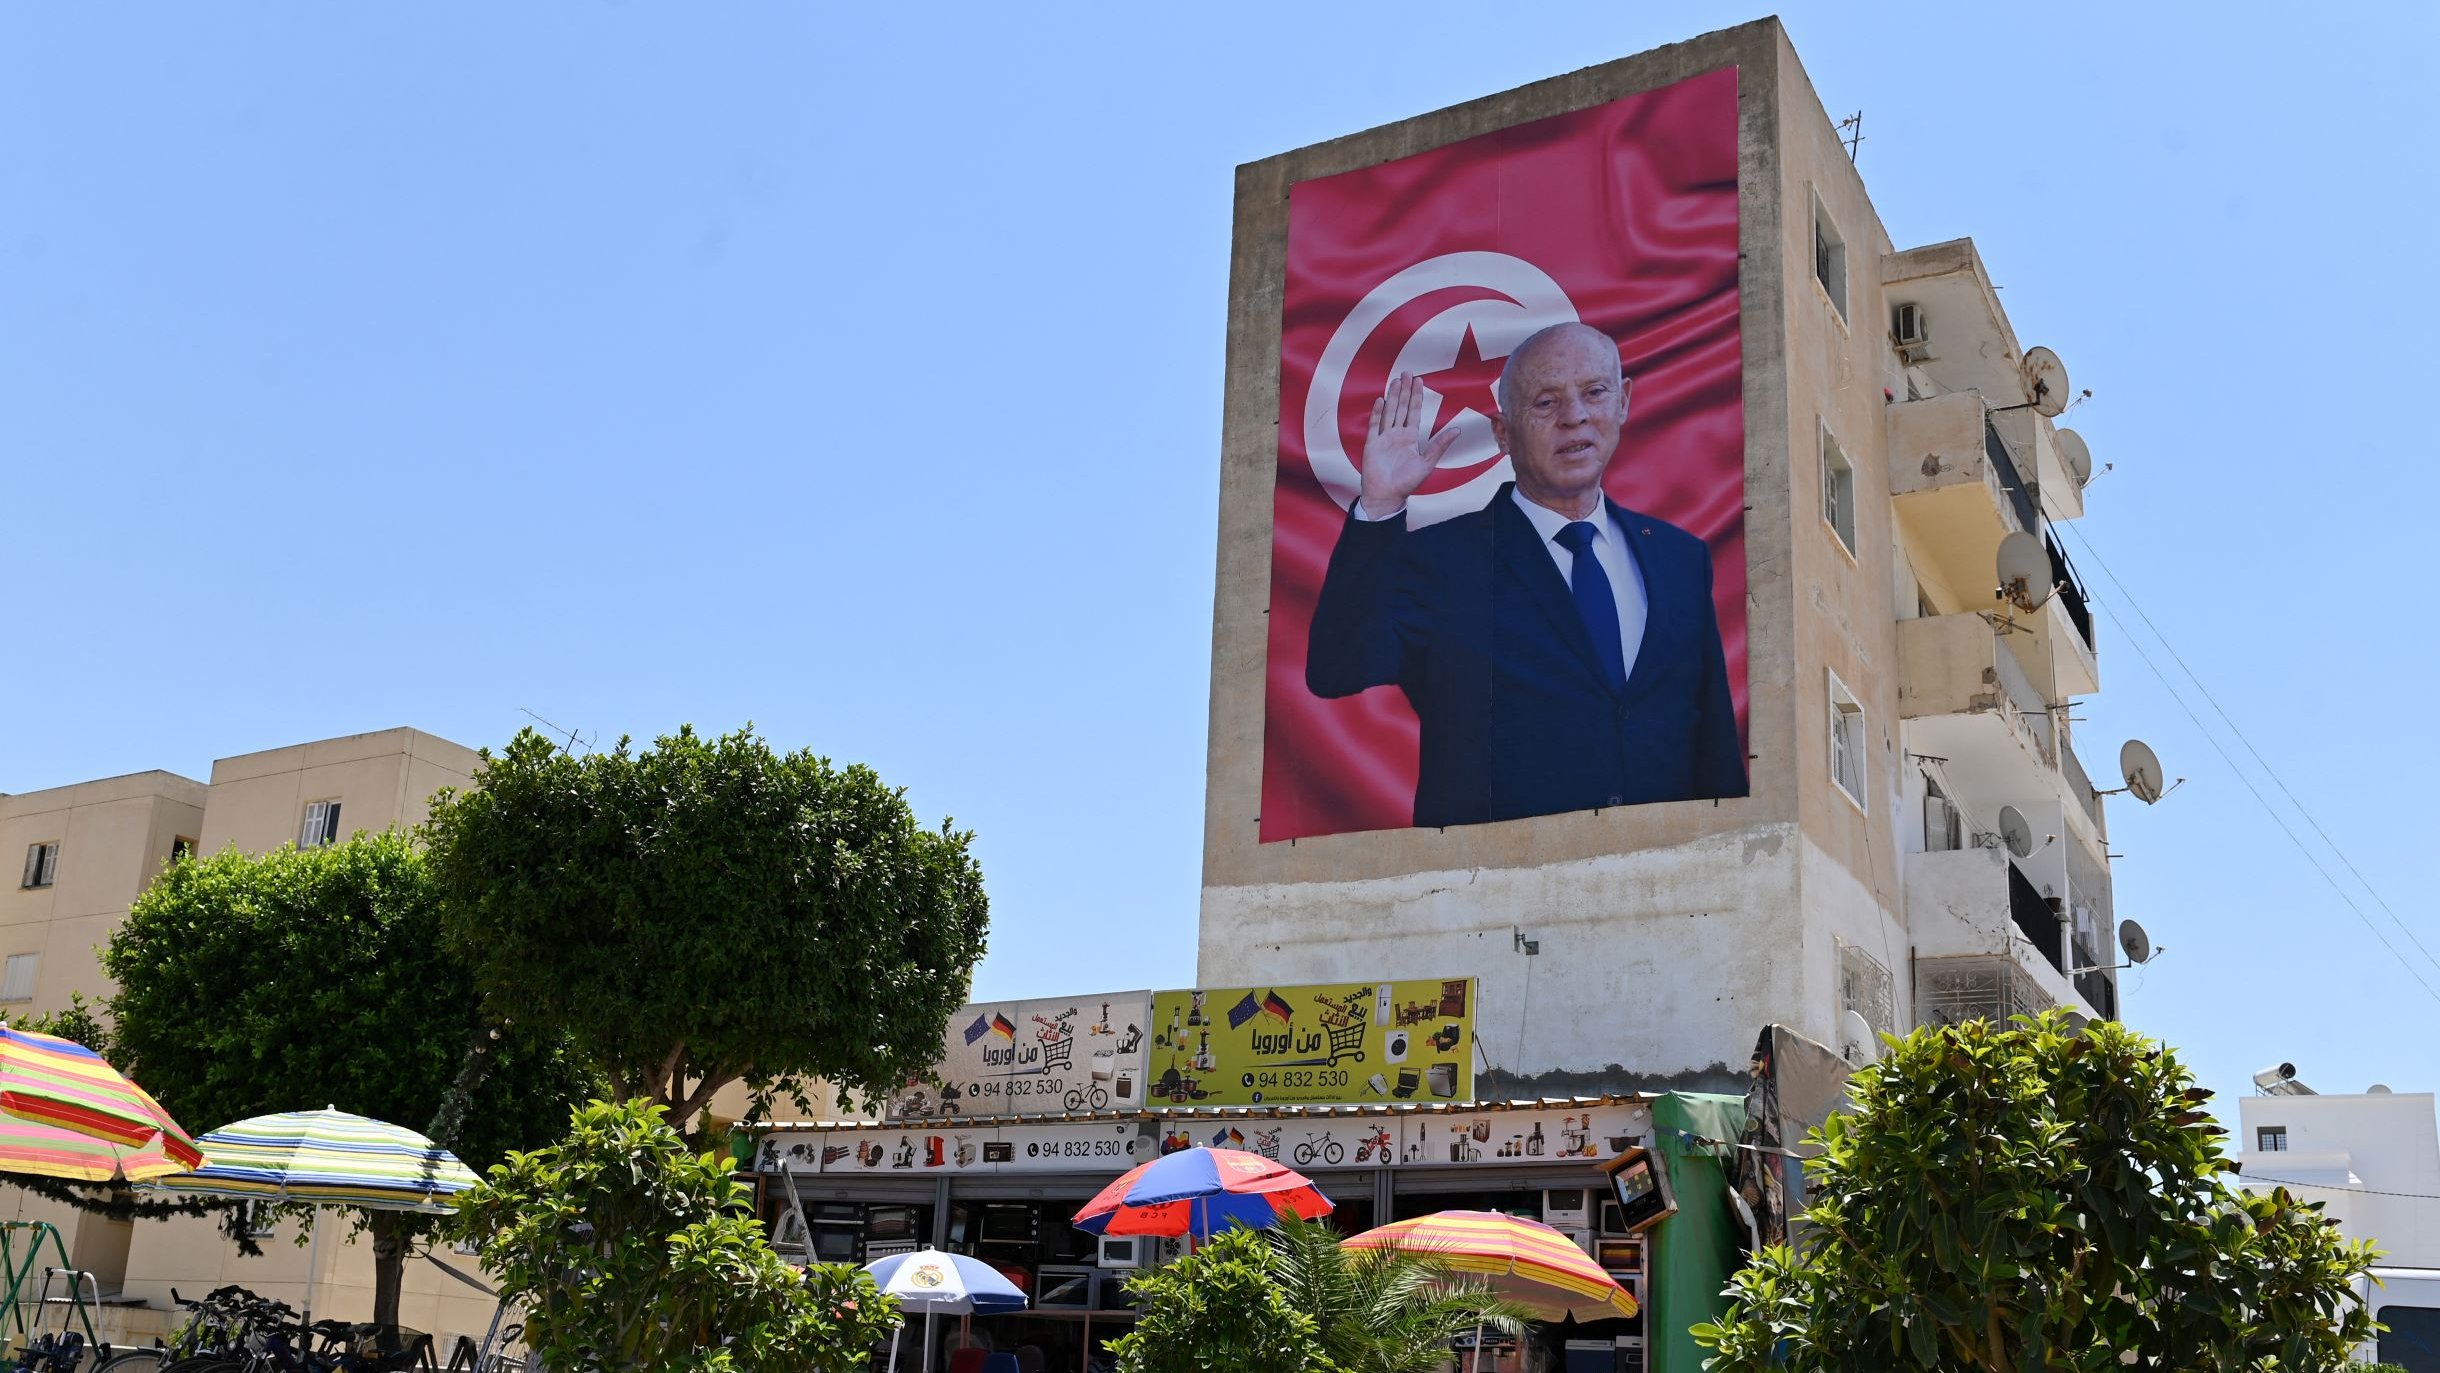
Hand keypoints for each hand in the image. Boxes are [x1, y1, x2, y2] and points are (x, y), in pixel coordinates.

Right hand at [1358, 373, 1460, 518]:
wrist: (1387, 496)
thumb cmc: (1407, 483)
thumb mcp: (1427, 463)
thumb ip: (1440, 445)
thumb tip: (1457, 430)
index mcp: (1410, 438)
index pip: (1414, 412)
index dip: (1417, 396)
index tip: (1419, 380)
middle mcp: (1397, 434)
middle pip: (1401, 407)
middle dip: (1404, 390)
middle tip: (1406, 372)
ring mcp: (1383, 438)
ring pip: (1389, 412)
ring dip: (1392, 397)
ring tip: (1395, 381)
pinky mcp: (1372, 444)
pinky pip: (1374, 425)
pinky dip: (1377, 413)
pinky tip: (1380, 400)